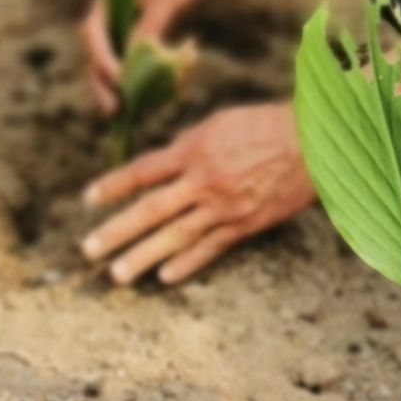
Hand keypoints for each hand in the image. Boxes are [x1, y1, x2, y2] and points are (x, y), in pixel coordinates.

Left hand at [79, 101, 312, 285]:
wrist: (313, 143)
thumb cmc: (265, 125)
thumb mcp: (219, 123)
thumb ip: (187, 146)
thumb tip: (160, 168)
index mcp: (194, 149)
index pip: (143, 170)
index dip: (113, 185)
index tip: (87, 199)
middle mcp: (204, 181)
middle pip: (151, 209)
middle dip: (117, 230)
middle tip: (87, 249)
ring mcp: (224, 207)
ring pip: (176, 236)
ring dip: (143, 256)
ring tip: (116, 274)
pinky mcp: (245, 225)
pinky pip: (210, 248)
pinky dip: (187, 263)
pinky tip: (165, 277)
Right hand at [82, 0, 216, 114]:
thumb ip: (151, 24)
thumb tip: (136, 60)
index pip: (94, 31)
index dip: (102, 60)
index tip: (119, 82)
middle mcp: (112, 2)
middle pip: (97, 45)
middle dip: (102, 79)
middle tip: (113, 110)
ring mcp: (124, 9)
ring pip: (112, 48)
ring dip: (117, 77)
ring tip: (125, 107)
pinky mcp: (139, 13)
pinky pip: (130, 44)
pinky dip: (135, 64)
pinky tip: (146, 85)